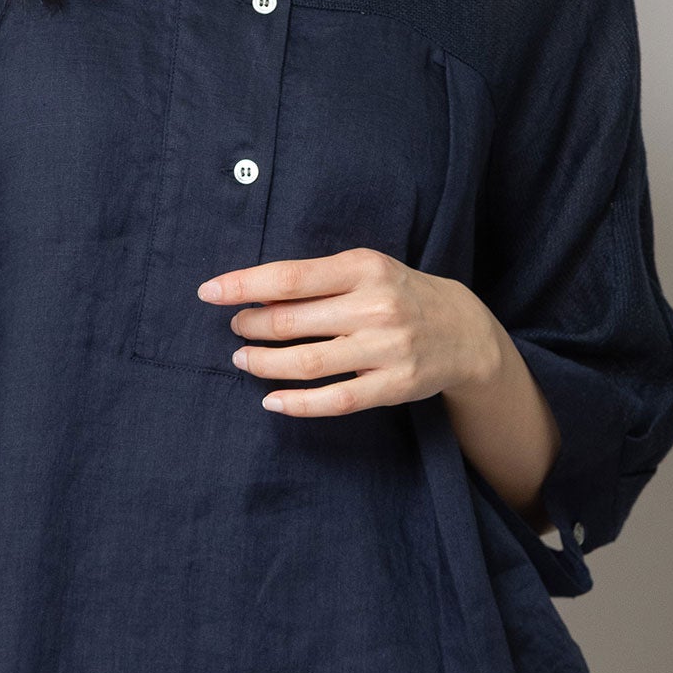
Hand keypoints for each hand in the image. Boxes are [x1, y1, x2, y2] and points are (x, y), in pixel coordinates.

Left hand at [198, 246, 499, 415]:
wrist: (464, 330)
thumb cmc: (397, 294)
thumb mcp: (365, 270)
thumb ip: (317, 279)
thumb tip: (253, 294)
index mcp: (363, 268)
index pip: (289, 278)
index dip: (243, 286)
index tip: (209, 292)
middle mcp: (375, 307)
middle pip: (291, 322)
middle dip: (250, 326)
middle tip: (235, 328)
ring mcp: (386, 349)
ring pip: (306, 364)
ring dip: (263, 364)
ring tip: (243, 359)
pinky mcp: (394, 386)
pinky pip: (335, 401)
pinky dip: (297, 404)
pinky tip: (272, 400)